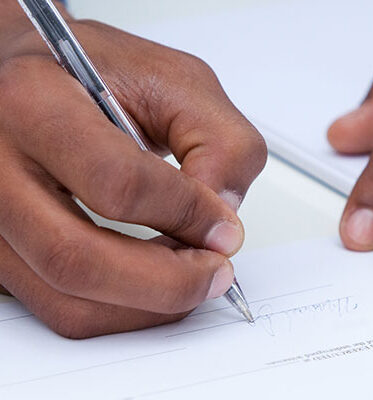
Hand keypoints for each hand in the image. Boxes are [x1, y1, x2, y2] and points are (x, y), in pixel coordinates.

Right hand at [0, 2, 265, 337]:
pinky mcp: (3, 250)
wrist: (35, 78)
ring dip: (147, 306)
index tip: (226, 228)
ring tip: (194, 280)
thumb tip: (222, 218)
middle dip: (168, 282)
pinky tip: (157, 285)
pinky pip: (60, 307)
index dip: (187, 213)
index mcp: (35, 101)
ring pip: (66, 298)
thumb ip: (219, 141)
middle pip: (78, 258)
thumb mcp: (175, 81)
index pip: (117, 181)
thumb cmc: (96, 72)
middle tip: (217, 274)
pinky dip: (121, 310)